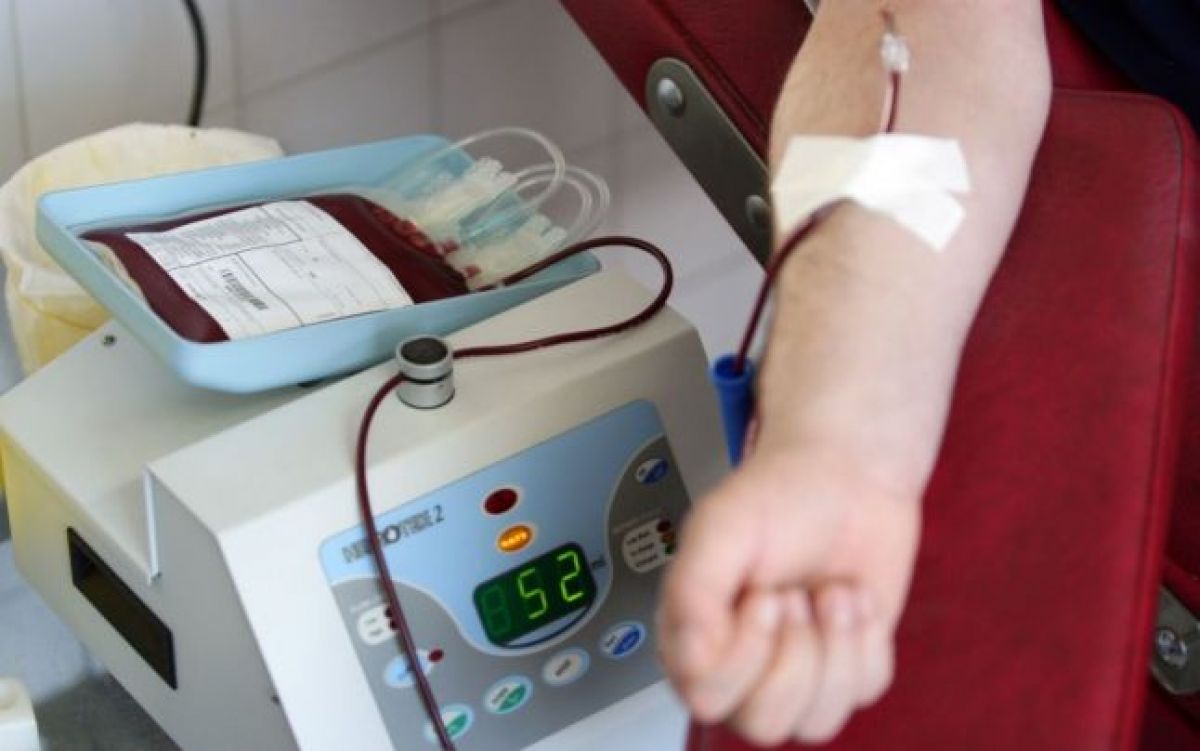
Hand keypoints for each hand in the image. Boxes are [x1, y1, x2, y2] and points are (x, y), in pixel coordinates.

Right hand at [657, 437, 921, 744]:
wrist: (849, 479)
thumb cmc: (780, 497)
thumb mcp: (721, 527)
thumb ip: (693, 590)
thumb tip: (691, 658)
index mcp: (694, 637)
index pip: (706, 696)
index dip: (744, 654)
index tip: (763, 596)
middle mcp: (740, 667)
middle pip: (763, 724)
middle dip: (795, 654)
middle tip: (796, 595)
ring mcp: (796, 675)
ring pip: (816, 722)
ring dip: (835, 647)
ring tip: (828, 594)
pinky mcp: (848, 671)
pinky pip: (863, 691)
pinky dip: (867, 639)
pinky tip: (852, 599)